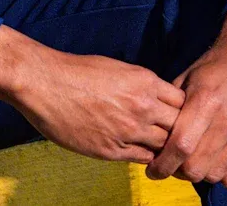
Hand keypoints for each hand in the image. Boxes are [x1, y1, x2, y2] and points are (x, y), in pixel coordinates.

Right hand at [0, 26, 184, 163]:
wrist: (43, 83)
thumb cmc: (76, 71)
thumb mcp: (117, 68)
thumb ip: (141, 85)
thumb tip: (156, 98)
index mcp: (145, 82)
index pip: (183, 102)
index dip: (182, 110)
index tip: (176, 114)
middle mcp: (142, 107)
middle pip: (179, 126)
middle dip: (178, 131)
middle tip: (175, 136)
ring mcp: (128, 130)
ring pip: (164, 146)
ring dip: (163, 147)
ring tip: (161, 148)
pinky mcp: (111, 150)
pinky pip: (142, 158)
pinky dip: (145, 156)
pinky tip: (139, 151)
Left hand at [146, 9, 226, 188]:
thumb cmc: (214, 69)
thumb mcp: (185, 80)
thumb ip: (170, 110)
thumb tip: (152, 139)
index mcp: (205, 101)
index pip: (181, 146)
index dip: (163, 164)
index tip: (153, 170)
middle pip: (196, 168)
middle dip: (178, 171)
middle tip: (174, 163)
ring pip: (214, 175)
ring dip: (199, 173)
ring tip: (194, 160)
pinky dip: (221, 174)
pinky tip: (215, 160)